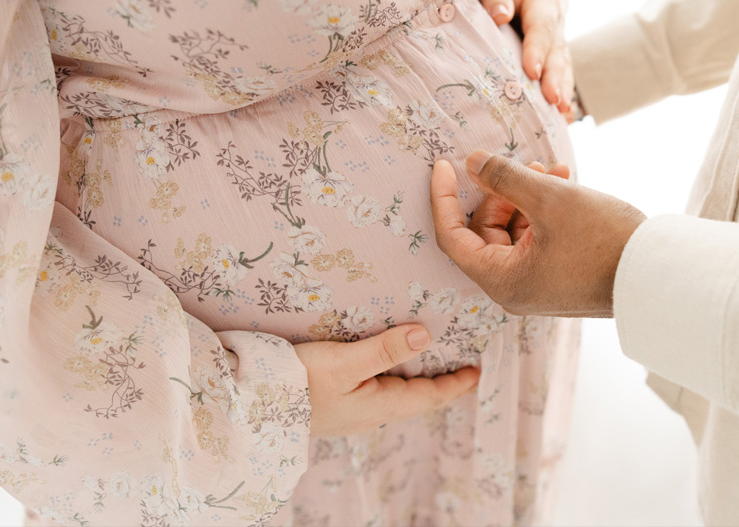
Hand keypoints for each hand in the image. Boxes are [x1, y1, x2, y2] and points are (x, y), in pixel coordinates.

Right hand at [295, 325, 478, 436]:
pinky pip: (376, 391)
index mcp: (380, 405)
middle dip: (440, 384)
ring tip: (429, 364)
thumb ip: (385, 349)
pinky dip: (392, 378)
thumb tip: (426, 336)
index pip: (429, 396)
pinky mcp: (335, 404)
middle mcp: (370, 413)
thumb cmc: (298, 382)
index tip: (477, 372)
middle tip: (460, 367)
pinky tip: (385, 367)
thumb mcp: (344, 362)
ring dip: (416, 381)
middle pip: (416, 398)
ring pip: (396, 396)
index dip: (455, 385)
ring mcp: (352, 411)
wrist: (250, 405)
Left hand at [430, 152, 646, 316]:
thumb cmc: (603, 240)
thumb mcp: (548, 199)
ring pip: (514, 232)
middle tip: (528, 166)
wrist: (660, 274)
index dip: (443, 198)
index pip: (452, 237)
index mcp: (501, 280)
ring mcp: (537, 285)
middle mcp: (514, 289)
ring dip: (527, 197)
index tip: (445, 165)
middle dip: (502, 192)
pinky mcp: (558, 277)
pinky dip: (544, 213)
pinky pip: (537, 240)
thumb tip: (471, 162)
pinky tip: (564, 184)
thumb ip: (504, 178)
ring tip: (553, 171)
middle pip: (485, 232)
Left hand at [475, 0, 575, 121]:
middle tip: (553, 100)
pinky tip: (563, 117)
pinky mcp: (551, 54)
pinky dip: (562, 93)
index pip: (541, 27)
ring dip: (563, 89)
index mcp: (541, 0)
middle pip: (557, 52)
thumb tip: (500, 16)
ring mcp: (556, 40)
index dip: (537, 50)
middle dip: (555, 77)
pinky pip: (560, 74)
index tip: (532, 72)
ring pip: (563, 66)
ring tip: (562, 113)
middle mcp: (554, 22)